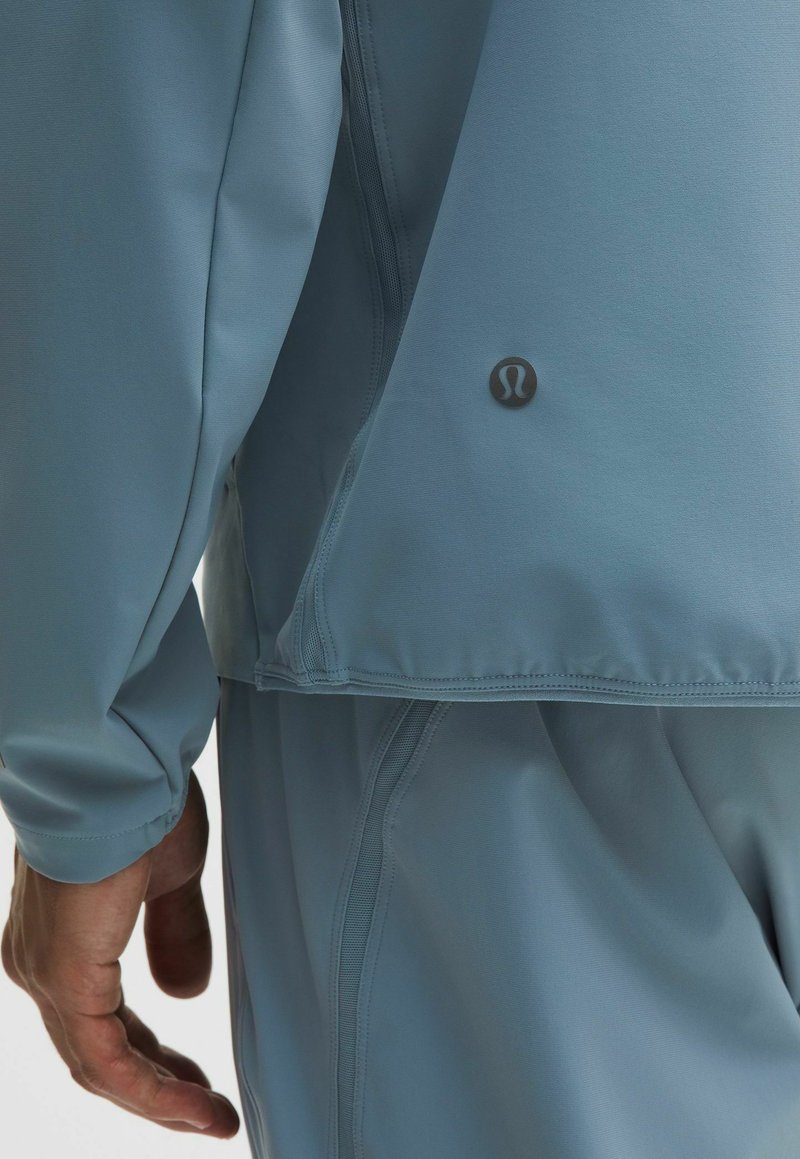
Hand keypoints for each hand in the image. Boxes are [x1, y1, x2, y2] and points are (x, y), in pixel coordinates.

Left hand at [1, 770, 239, 1138]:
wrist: (120, 771)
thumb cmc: (144, 803)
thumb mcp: (172, 877)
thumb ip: (176, 934)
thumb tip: (185, 993)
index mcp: (63, 937)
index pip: (103, 1019)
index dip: (153, 1056)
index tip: (199, 1080)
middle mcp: (40, 962)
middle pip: (97, 1053)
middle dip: (157, 1087)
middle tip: (208, 1109)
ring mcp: (46, 973)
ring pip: (99, 1064)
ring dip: (158, 1099)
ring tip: (212, 1118)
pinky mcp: (65, 981)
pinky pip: (105, 1058)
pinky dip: (150, 1089)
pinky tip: (191, 1103)